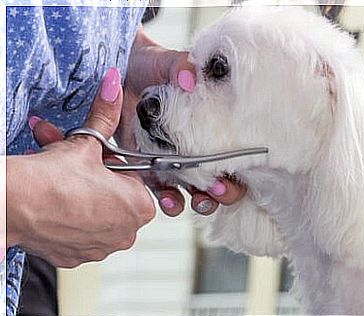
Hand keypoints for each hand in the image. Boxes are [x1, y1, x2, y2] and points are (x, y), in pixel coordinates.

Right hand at [7, 68, 154, 267]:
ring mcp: (101, 248)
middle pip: (114, 196)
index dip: (112, 165)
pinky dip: (68, 214)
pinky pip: (78, 230)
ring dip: (81, 192)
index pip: (133, 180)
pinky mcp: (76, 257)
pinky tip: (54, 201)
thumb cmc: (54, 179)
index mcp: (140, 207)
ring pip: (95, 211)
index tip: (95, 160)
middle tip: (75, 165)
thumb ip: (106, 115)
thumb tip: (113, 86)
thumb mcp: (87, 142)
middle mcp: (126, 233)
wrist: (14, 205)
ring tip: (60, 178)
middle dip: (95, 177)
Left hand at [118, 28, 245, 216]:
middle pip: (221, 182)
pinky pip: (162, 193)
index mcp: (212, 128)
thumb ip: (182, 66)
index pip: (236, 156)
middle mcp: (197, 150)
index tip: (235, 171)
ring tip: (196, 200)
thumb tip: (189, 79)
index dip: (241, 171)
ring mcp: (174, 163)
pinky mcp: (149, 170)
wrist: (120, 71)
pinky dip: (168, 201)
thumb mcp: (170, 62)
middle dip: (224, 193)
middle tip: (218, 188)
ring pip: (195, 194)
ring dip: (200, 202)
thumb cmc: (152, 66)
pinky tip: (166, 198)